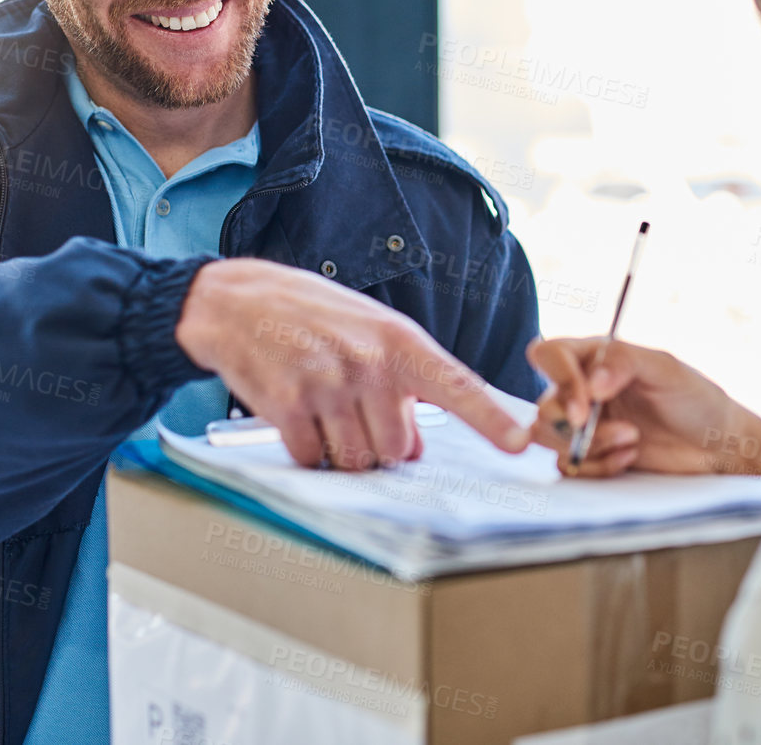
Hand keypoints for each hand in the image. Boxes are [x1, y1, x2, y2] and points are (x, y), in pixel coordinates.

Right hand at [175, 258, 530, 469]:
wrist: (237, 301)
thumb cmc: (312, 318)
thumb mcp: (370, 332)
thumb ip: (403, 383)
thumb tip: (415, 447)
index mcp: (400, 342)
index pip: (457, 386)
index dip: (492, 420)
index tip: (523, 441)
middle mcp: (370, 362)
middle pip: (399, 451)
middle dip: (378, 444)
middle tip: (352, 409)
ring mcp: (328, 383)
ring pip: (357, 460)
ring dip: (341, 450)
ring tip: (322, 408)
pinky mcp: (288, 404)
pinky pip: (314, 459)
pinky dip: (306, 450)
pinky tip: (295, 414)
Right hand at [527, 337, 760, 477]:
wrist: (715, 446)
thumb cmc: (694, 398)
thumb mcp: (665, 369)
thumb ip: (625, 362)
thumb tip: (591, 382)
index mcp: (593, 357)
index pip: (549, 355)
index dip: (559, 382)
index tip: (585, 411)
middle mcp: (580, 389)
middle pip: (543, 406)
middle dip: (577, 427)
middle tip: (626, 431)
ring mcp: (580, 425)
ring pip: (549, 439)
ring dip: (590, 447)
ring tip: (633, 440)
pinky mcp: (588, 456)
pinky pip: (568, 467)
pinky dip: (598, 466)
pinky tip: (631, 456)